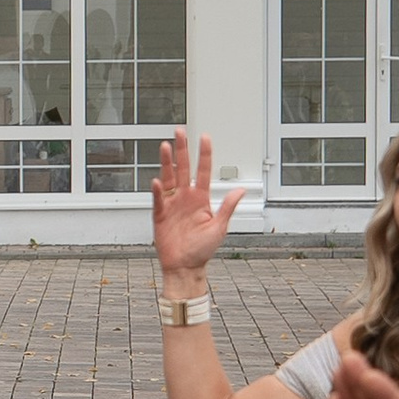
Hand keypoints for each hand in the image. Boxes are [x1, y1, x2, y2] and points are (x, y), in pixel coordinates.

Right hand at [151, 129, 242, 290]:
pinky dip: (158, 191)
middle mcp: (186, 198)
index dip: (204, 154)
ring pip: (169, 178)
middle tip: (180, 132)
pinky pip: (158, 200)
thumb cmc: (202, 249)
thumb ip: (228, 207)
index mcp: (201, 199)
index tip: (204, 137)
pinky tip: (158, 181)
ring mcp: (172, 204)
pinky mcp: (160, 215)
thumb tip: (240, 190)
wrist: (185, 267)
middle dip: (182, 150)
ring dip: (167, 163)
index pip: (203, 171)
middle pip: (183, 168)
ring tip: (166, 147)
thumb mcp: (219, 227)